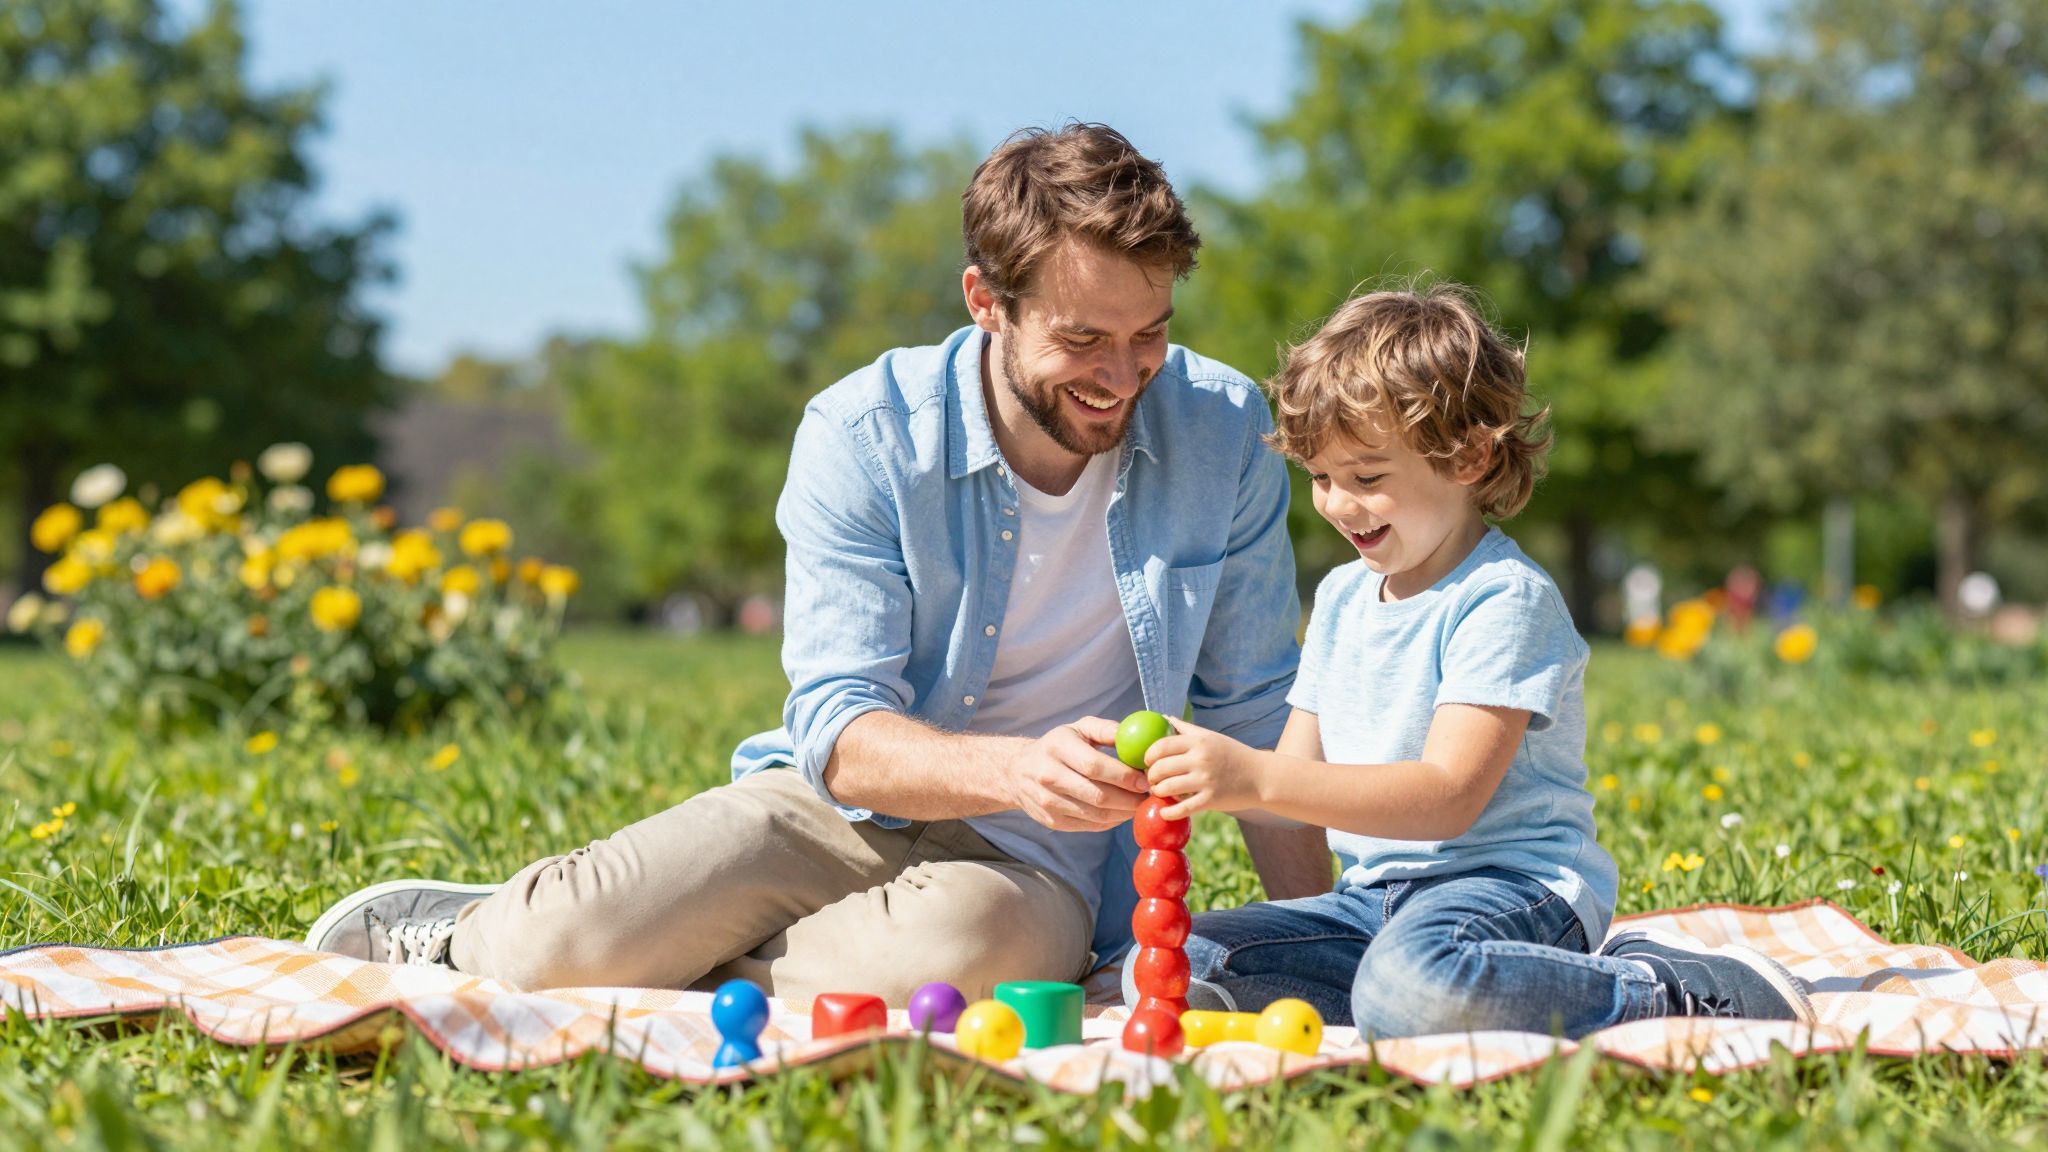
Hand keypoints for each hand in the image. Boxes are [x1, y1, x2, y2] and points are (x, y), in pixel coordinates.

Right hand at [1004, 716, 1150, 831]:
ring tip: (1139, 803)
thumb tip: (1136, 739)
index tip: (1145, 779)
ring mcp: (1048, 802)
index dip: (1124, 776)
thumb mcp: (1078, 728)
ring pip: (1096, 815)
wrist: (1018, 771)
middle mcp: (1048, 776)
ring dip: (1124, 812)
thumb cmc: (1058, 746)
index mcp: (1057, 748)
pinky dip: (1111, 821)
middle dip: (1129, 799)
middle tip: (1149, 795)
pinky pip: (1090, 826)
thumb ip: (1106, 730)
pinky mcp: (1052, 821)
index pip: (1095, 766)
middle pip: (1098, 795)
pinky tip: (1122, 811)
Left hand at [1144, 716, 1261, 819]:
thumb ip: (1186, 728)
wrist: (1261, 777)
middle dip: (1150, 776)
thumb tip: (1164, 718)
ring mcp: (1205, 780)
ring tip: (1159, 792)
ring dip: (1158, 792)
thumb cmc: (1233, 755)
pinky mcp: (1211, 800)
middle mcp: (1201, 759)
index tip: (1147, 761)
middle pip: (1161, 768)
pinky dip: (1169, 812)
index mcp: (1199, 742)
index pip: (1162, 746)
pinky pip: (1182, 809)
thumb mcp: (1211, 737)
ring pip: (1167, 788)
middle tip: (1151, 779)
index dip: (1148, 755)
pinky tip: (1165, 811)